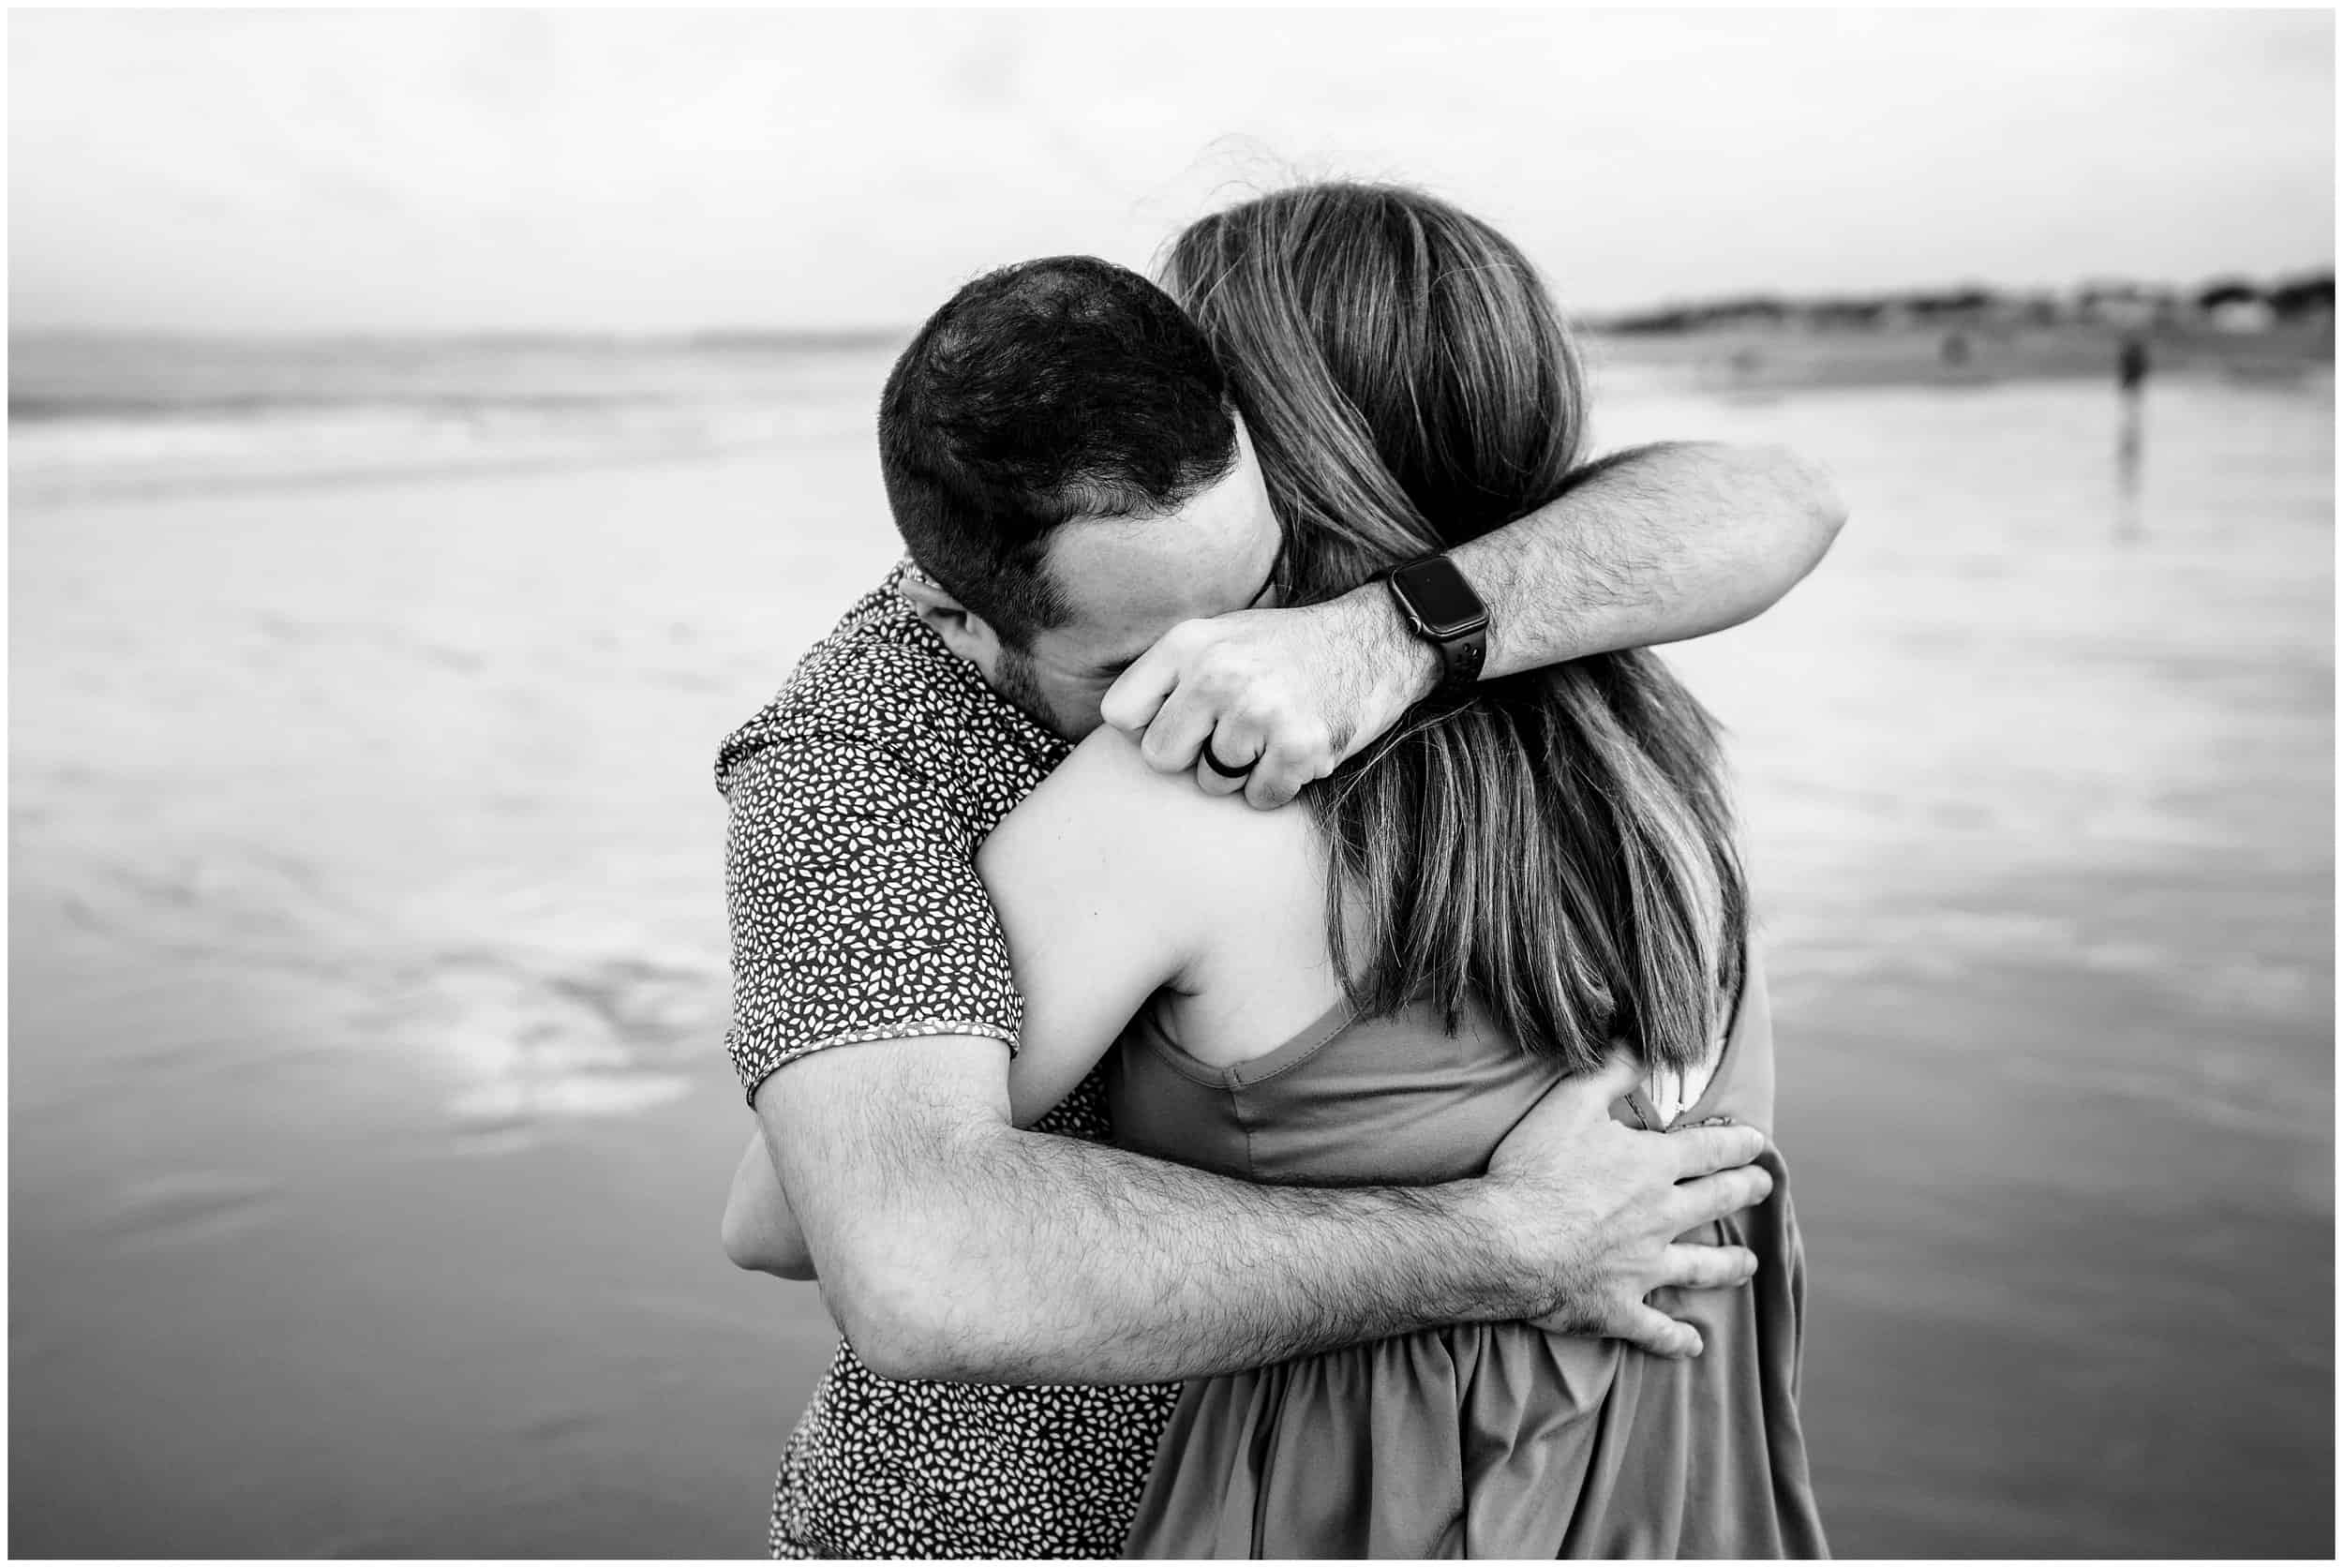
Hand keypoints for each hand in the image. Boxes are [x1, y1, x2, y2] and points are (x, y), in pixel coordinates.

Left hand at [1098, 588, 1440, 808]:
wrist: (1377, 639)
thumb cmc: (1285, 650)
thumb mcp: (1219, 636)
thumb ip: (1167, 675)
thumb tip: (1113, 735)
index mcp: (1187, 642)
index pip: (1121, 716)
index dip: (1150, 727)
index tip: (1184, 722)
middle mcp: (1216, 672)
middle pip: (1160, 757)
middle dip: (1194, 755)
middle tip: (1235, 731)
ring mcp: (1258, 709)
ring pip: (1212, 782)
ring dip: (1242, 770)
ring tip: (1273, 731)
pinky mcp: (1298, 745)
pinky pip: (1260, 798)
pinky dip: (1280, 786)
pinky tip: (1298, 748)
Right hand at [1482, 1053, 1772, 1358]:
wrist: (1507, 1240)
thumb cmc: (1535, 1167)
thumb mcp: (1572, 1102)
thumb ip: (1612, 1070)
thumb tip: (1643, 1038)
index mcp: (1653, 1166)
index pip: (1710, 1149)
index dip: (1738, 1142)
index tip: (1758, 1142)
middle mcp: (1661, 1217)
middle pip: (1716, 1203)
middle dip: (1745, 1191)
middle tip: (1764, 1188)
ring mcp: (1644, 1267)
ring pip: (1701, 1268)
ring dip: (1728, 1265)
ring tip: (1750, 1263)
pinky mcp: (1619, 1307)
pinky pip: (1656, 1329)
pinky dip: (1676, 1339)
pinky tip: (1694, 1345)